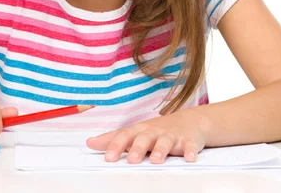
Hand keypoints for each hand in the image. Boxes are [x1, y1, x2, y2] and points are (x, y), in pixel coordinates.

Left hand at [86, 109, 208, 163]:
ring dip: (161, 150)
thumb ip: (113, 139)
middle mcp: (154, 132)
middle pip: (144, 138)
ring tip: (156, 160)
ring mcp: (172, 136)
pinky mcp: (188, 141)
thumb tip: (90, 143)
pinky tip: (189, 158)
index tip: (108, 158)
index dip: (116, 146)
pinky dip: (190, 151)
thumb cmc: (157, 130)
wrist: (189, 121)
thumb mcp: (135, 132)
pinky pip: (190, 146)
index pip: (125, 136)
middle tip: (132, 160)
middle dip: (138, 149)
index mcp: (140, 131)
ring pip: (165, 142)